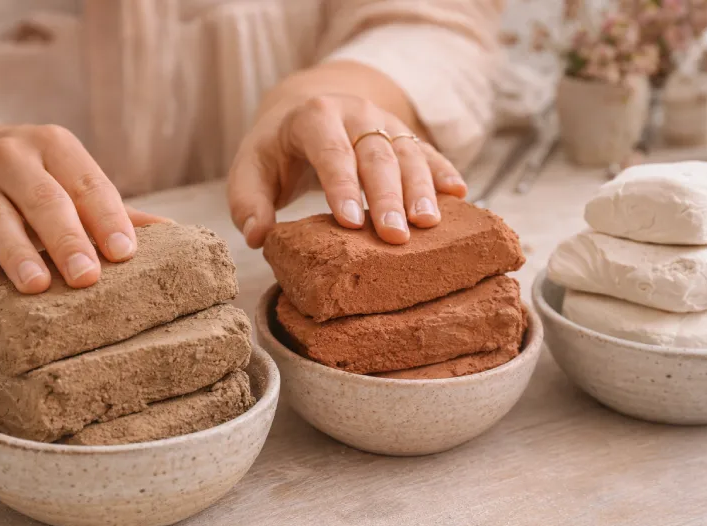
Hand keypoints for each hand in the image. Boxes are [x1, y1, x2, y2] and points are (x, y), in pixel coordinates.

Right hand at [0, 124, 168, 292]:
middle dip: (67, 239)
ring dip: (17, 252)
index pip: (87, 183)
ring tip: (37, 285)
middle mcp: (11, 157)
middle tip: (87, 278)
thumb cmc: (38, 180)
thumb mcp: (73, 181)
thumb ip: (115, 209)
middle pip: (43, 199)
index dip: (107, 218)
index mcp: (55, 147)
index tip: (125, 253)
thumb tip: (172, 234)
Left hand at [227, 94, 467, 247]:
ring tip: (429, 223)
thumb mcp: (250, 168)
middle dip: (387, 195)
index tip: (349, 221)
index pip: (331, 151)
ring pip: (408, 153)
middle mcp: (355, 114)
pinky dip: (444, 172)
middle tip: (395, 235)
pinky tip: (459, 194)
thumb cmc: (277, 150)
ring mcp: (385, 123)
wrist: (308, 108)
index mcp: (314, 117)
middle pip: (376, 154)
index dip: (341, 185)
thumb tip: (258, 236)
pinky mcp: (405, 136)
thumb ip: (247, 202)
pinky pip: (428, 152)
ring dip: (421, 189)